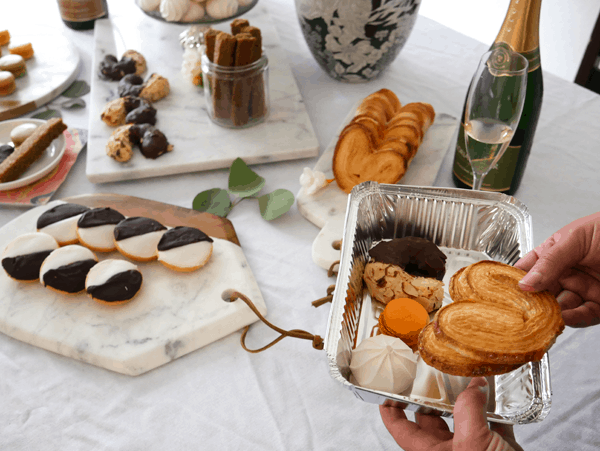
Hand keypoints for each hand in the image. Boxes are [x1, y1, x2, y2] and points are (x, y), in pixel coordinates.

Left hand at [379, 377, 522, 450]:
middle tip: (433, 374)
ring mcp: (474, 449)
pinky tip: (494, 392)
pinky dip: (494, 407)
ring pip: (464, 419)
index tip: (388, 391)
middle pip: (432, 419)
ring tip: (467, 378)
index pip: (401, 429)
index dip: (391, 410)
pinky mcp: (498, 448)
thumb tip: (474, 386)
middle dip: (433, 397)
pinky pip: (492, 422)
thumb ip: (469, 409)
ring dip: (467, 399)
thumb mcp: (473, 441)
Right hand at [514, 212, 599, 327]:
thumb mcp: (576, 239)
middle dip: (531, 301)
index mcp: (556, 252)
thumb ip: (550, 261)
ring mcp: (583, 290)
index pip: (528, 268)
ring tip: (542, 315)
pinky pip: (582, 317)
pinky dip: (572, 320)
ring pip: (559, 307)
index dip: (514, 279)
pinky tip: (564, 317)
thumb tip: (525, 282)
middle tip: (520, 308)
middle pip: (541, 292)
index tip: (503, 290)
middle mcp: (567, 273)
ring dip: (549, 313)